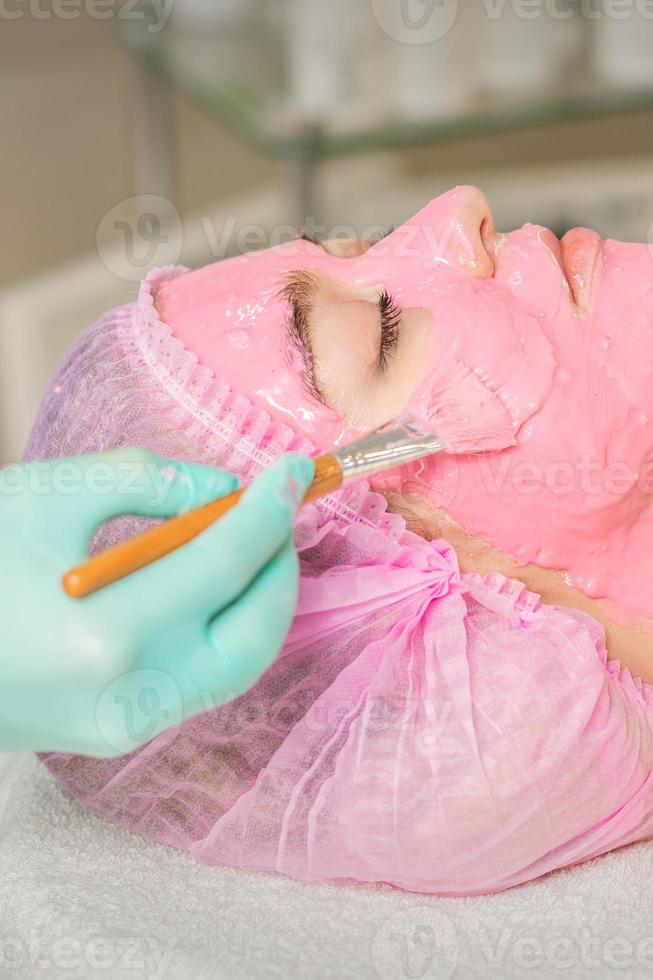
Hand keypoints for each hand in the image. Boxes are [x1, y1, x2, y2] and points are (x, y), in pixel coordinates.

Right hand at [0, 447, 313, 756]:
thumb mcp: (51, 495)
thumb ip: (151, 482)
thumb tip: (222, 490)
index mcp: (111, 627)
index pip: (228, 560)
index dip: (271, 507)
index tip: (294, 471)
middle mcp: (133, 690)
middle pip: (257, 630)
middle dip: (281, 565)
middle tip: (276, 512)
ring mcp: (129, 722)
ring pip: (240, 666)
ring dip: (261, 602)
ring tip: (251, 545)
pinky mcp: (121, 732)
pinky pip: (204, 681)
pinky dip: (226, 631)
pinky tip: (214, 588)